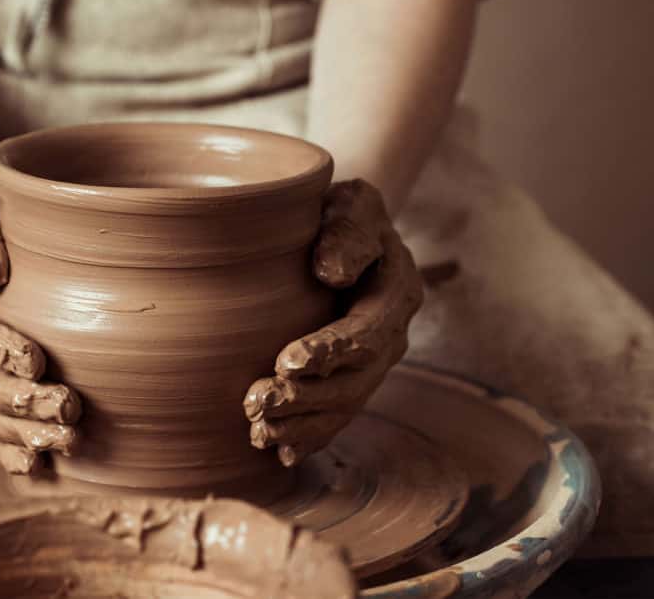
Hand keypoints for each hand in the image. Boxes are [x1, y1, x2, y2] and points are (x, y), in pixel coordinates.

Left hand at [244, 180, 423, 466]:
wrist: (347, 226)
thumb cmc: (342, 211)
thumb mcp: (352, 203)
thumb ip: (346, 231)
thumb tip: (330, 271)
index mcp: (397, 293)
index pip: (366, 333)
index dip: (329, 352)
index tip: (287, 361)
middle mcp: (392, 336)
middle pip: (354, 381)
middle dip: (306, 399)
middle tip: (256, 403)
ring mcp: (373, 363)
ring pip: (342, 406)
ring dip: (301, 425)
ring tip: (257, 432)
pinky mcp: (350, 377)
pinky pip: (335, 415)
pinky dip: (308, 436)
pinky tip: (279, 451)